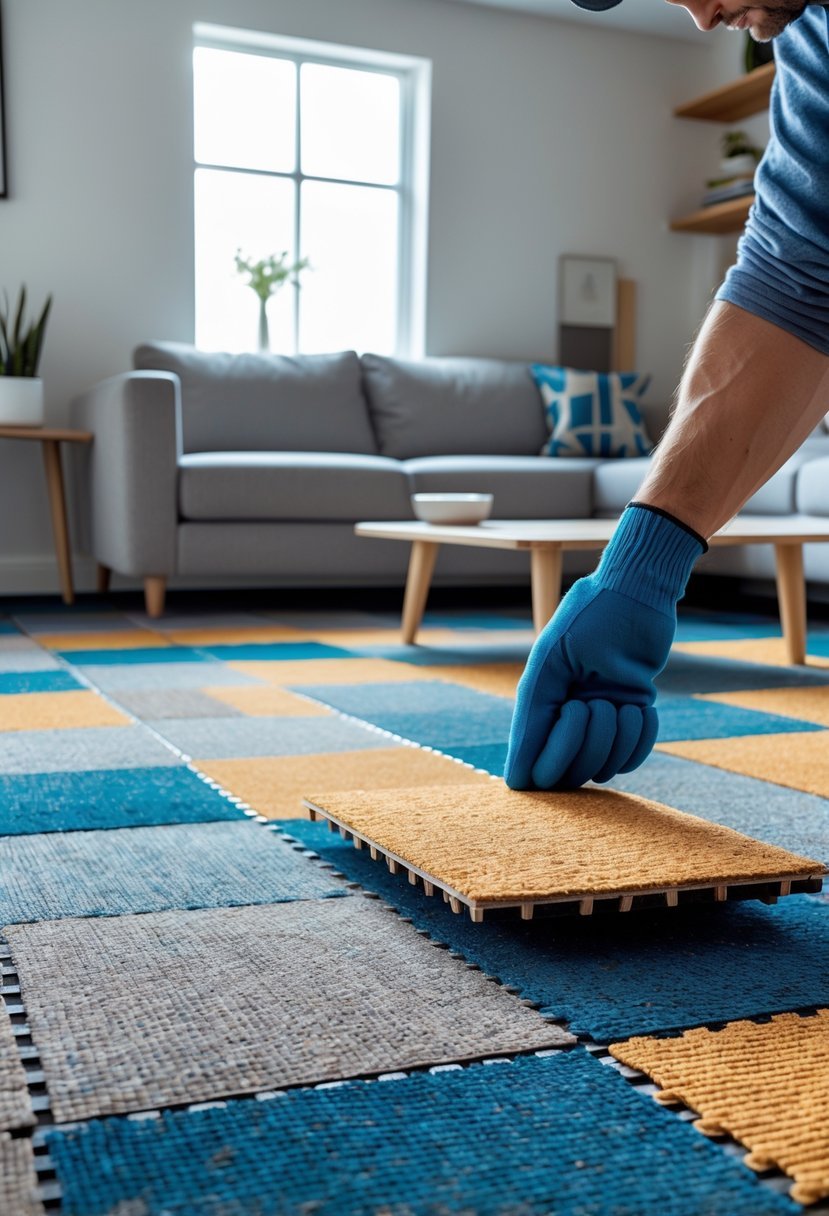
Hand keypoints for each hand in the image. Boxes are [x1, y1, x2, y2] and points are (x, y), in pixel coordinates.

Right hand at [504, 580, 672, 788]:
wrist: (638, 592)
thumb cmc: (593, 617)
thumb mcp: (554, 660)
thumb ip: (533, 716)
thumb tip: (515, 783)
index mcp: (536, 706)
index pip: (531, 771)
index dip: (552, 758)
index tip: (572, 714)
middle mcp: (561, 719)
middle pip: (568, 775)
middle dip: (589, 742)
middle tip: (595, 702)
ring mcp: (595, 722)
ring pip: (602, 770)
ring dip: (618, 738)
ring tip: (621, 700)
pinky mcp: (626, 720)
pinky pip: (631, 759)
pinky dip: (641, 737)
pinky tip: (642, 707)